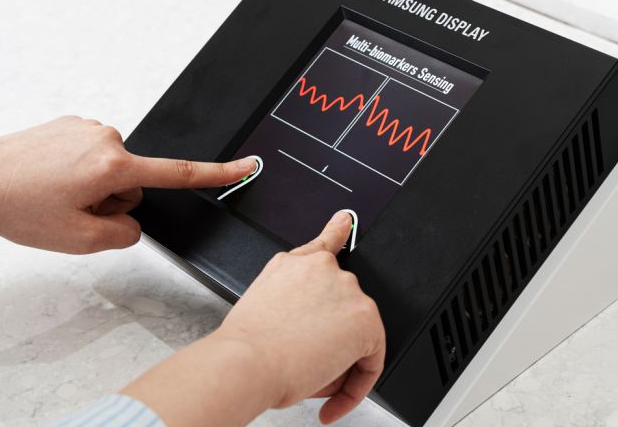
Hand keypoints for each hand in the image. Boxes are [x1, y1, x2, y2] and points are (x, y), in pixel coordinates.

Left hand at [0, 116, 256, 253]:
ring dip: (92, 187)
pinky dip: (76, 172)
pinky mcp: (70, 124)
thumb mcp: (79, 240)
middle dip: (110, 201)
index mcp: (113, 165)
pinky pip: (92, 155)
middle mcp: (106, 138)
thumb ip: (124, 235)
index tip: (247, 166)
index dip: (218, 173)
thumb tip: (132, 220)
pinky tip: (49, 179)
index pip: (178, 173)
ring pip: (112, 170)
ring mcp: (87, 127)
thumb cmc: (16, 205)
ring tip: (54, 194)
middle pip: (135, 182)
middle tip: (71, 210)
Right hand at [122, 211, 385, 425]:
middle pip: (341, 308)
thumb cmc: (245, 346)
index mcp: (294, 264)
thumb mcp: (263, 305)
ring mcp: (347, 289)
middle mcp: (323, 269)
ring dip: (338, 362)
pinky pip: (372, 358)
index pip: (325, 244)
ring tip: (308, 381)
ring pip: (355, 334)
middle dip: (329, 339)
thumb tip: (321, 329)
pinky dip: (358, 383)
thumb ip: (296, 301)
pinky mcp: (365, 317)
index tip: (346, 219)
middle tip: (305, 367)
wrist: (246, 362)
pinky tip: (338, 399)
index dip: (339, 231)